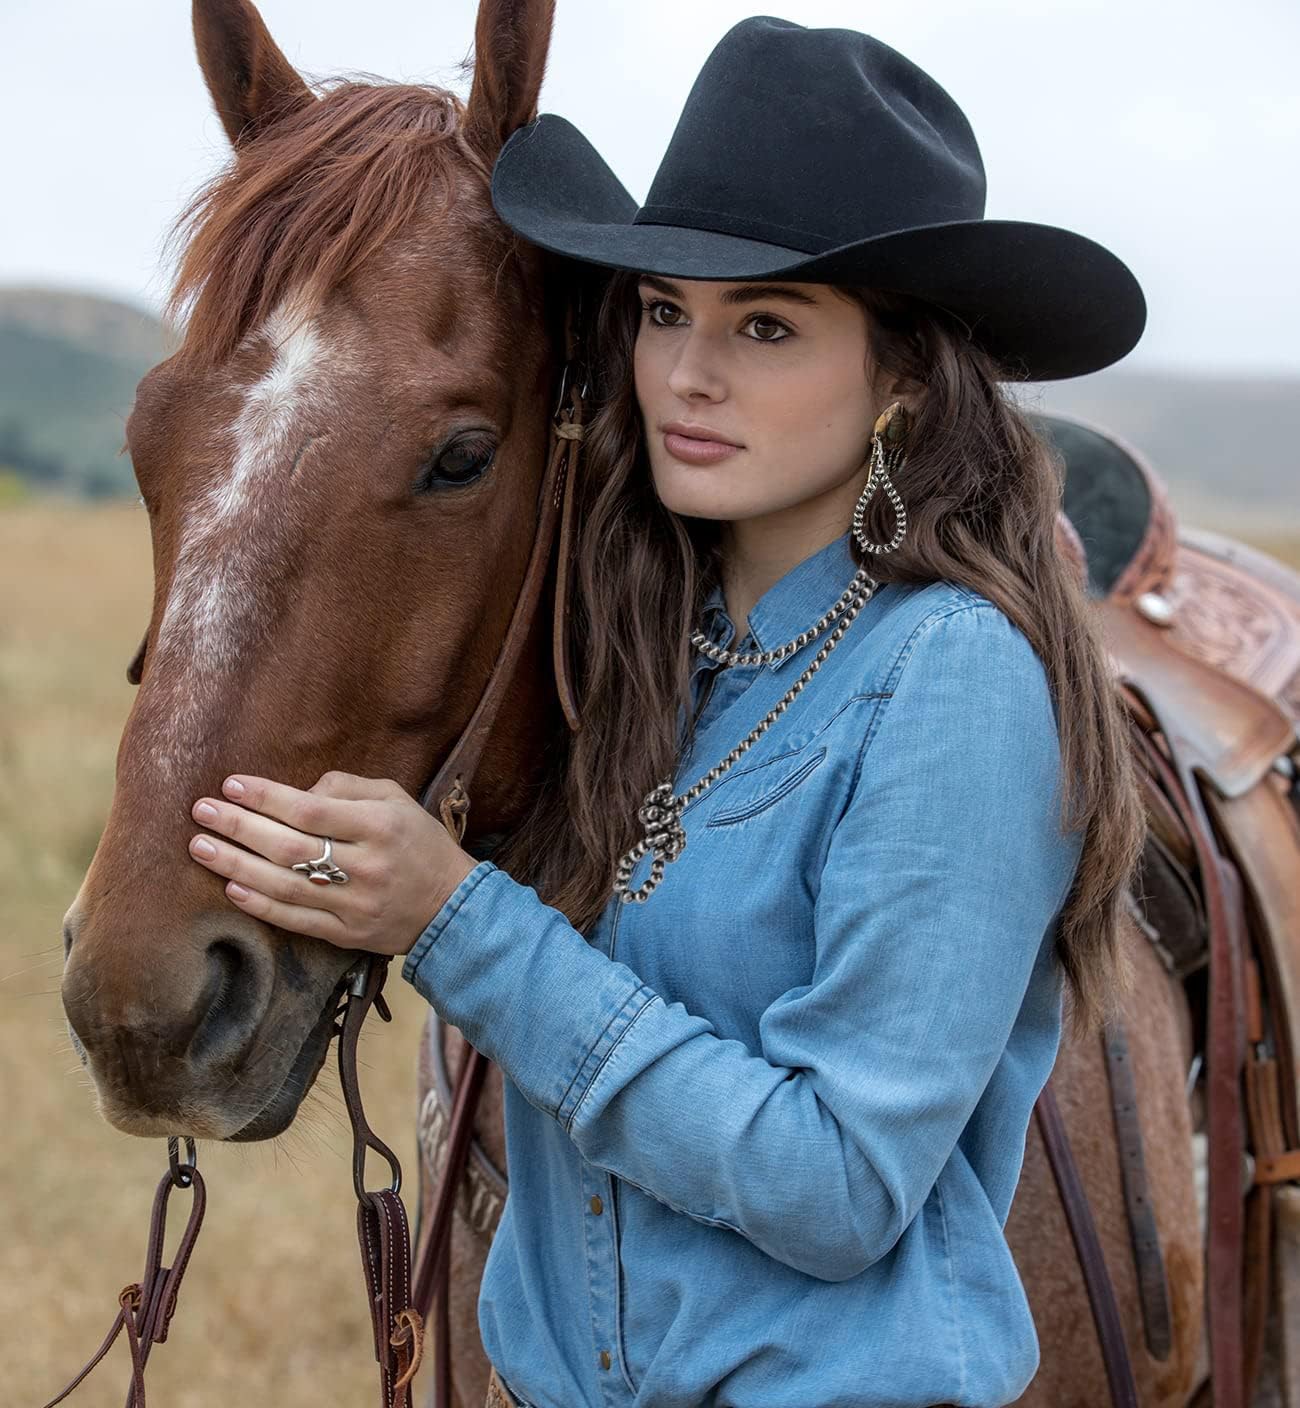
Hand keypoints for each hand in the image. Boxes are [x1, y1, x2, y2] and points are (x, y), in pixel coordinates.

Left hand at [186, 770, 478, 955]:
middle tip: (201, 811)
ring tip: (200, 847)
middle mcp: (367, 864)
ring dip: (236, 865)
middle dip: (239, 827)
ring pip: (285, 885)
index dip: (268, 797)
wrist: (453, 906)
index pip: (312, 810)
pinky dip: (260, 904)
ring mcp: (356, 904)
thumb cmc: (420, 842)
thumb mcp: (396, 799)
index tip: (231, 784)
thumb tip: (297, 790)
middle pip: (290, 847)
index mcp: (381, 825)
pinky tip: (231, 888)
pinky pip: (296, 919)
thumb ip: (348, 787)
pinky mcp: (348, 934)